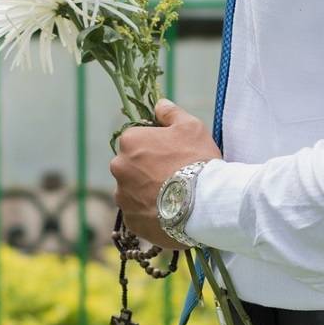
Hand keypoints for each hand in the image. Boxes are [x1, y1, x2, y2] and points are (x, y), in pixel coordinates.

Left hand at [108, 98, 221, 248]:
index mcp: (129, 141)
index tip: (170, 155)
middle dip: (146, 170)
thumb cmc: (197, 160)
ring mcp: (122, 196)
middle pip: (130, 166)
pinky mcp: (130, 220)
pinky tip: (168, 212)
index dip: (154, 147)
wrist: (204, 203)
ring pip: (131, 191)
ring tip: (172, 198)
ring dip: (145, 192)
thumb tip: (159, 104)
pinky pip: (137, 214)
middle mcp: (118, 168)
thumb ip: (171, 113)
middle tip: (172, 177)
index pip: (135, 140)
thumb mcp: (191, 127)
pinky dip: (149, 213)